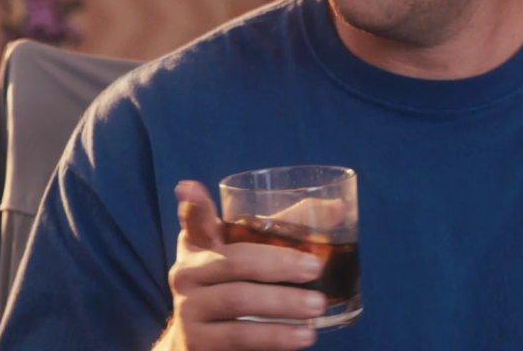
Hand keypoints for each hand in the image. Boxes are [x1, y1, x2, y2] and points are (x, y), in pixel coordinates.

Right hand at [154, 181, 325, 350]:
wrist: (201, 344)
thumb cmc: (231, 289)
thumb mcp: (244, 258)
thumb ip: (282, 229)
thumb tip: (337, 209)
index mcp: (197, 246)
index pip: (194, 220)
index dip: (194, 205)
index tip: (192, 188)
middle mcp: (185, 274)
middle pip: (233, 261)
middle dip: (277, 263)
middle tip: (316, 267)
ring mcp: (188, 310)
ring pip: (238, 300)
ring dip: (283, 303)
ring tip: (319, 306)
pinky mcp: (199, 343)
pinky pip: (240, 337)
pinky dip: (275, 336)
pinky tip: (302, 337)